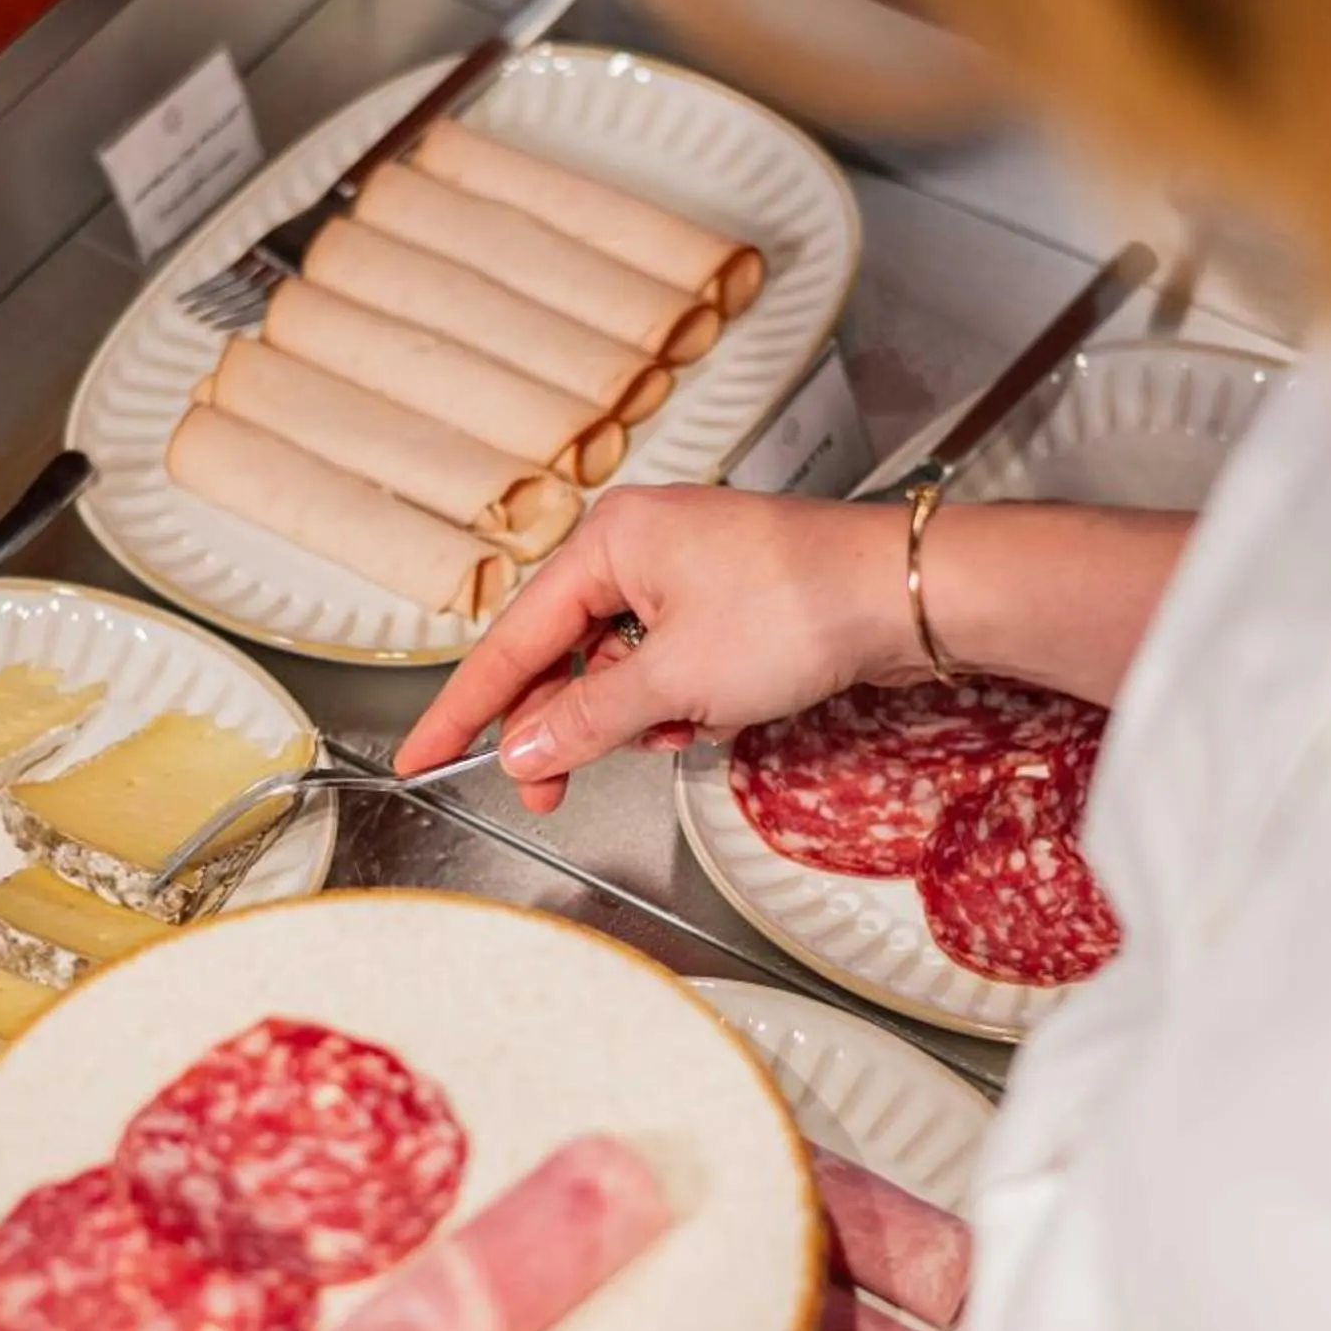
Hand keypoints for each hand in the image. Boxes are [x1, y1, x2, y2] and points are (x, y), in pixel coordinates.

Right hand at [397, 486, 912, 810]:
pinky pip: (669, 664)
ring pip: (620, 665)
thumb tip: (524, 746)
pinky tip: (710, 718)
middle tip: (545, 788)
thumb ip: (588, 718)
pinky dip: (678, 702)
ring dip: (634, 715)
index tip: (424, 754)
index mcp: (610, 542)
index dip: (465, 705)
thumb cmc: (798, 607)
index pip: (513, 637)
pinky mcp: (727, 603)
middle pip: (563, 652)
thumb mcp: (675, 678)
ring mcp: (686, 574)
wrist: (906, 593)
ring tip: (675, 733)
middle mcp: (640, 547)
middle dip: (562, 724)